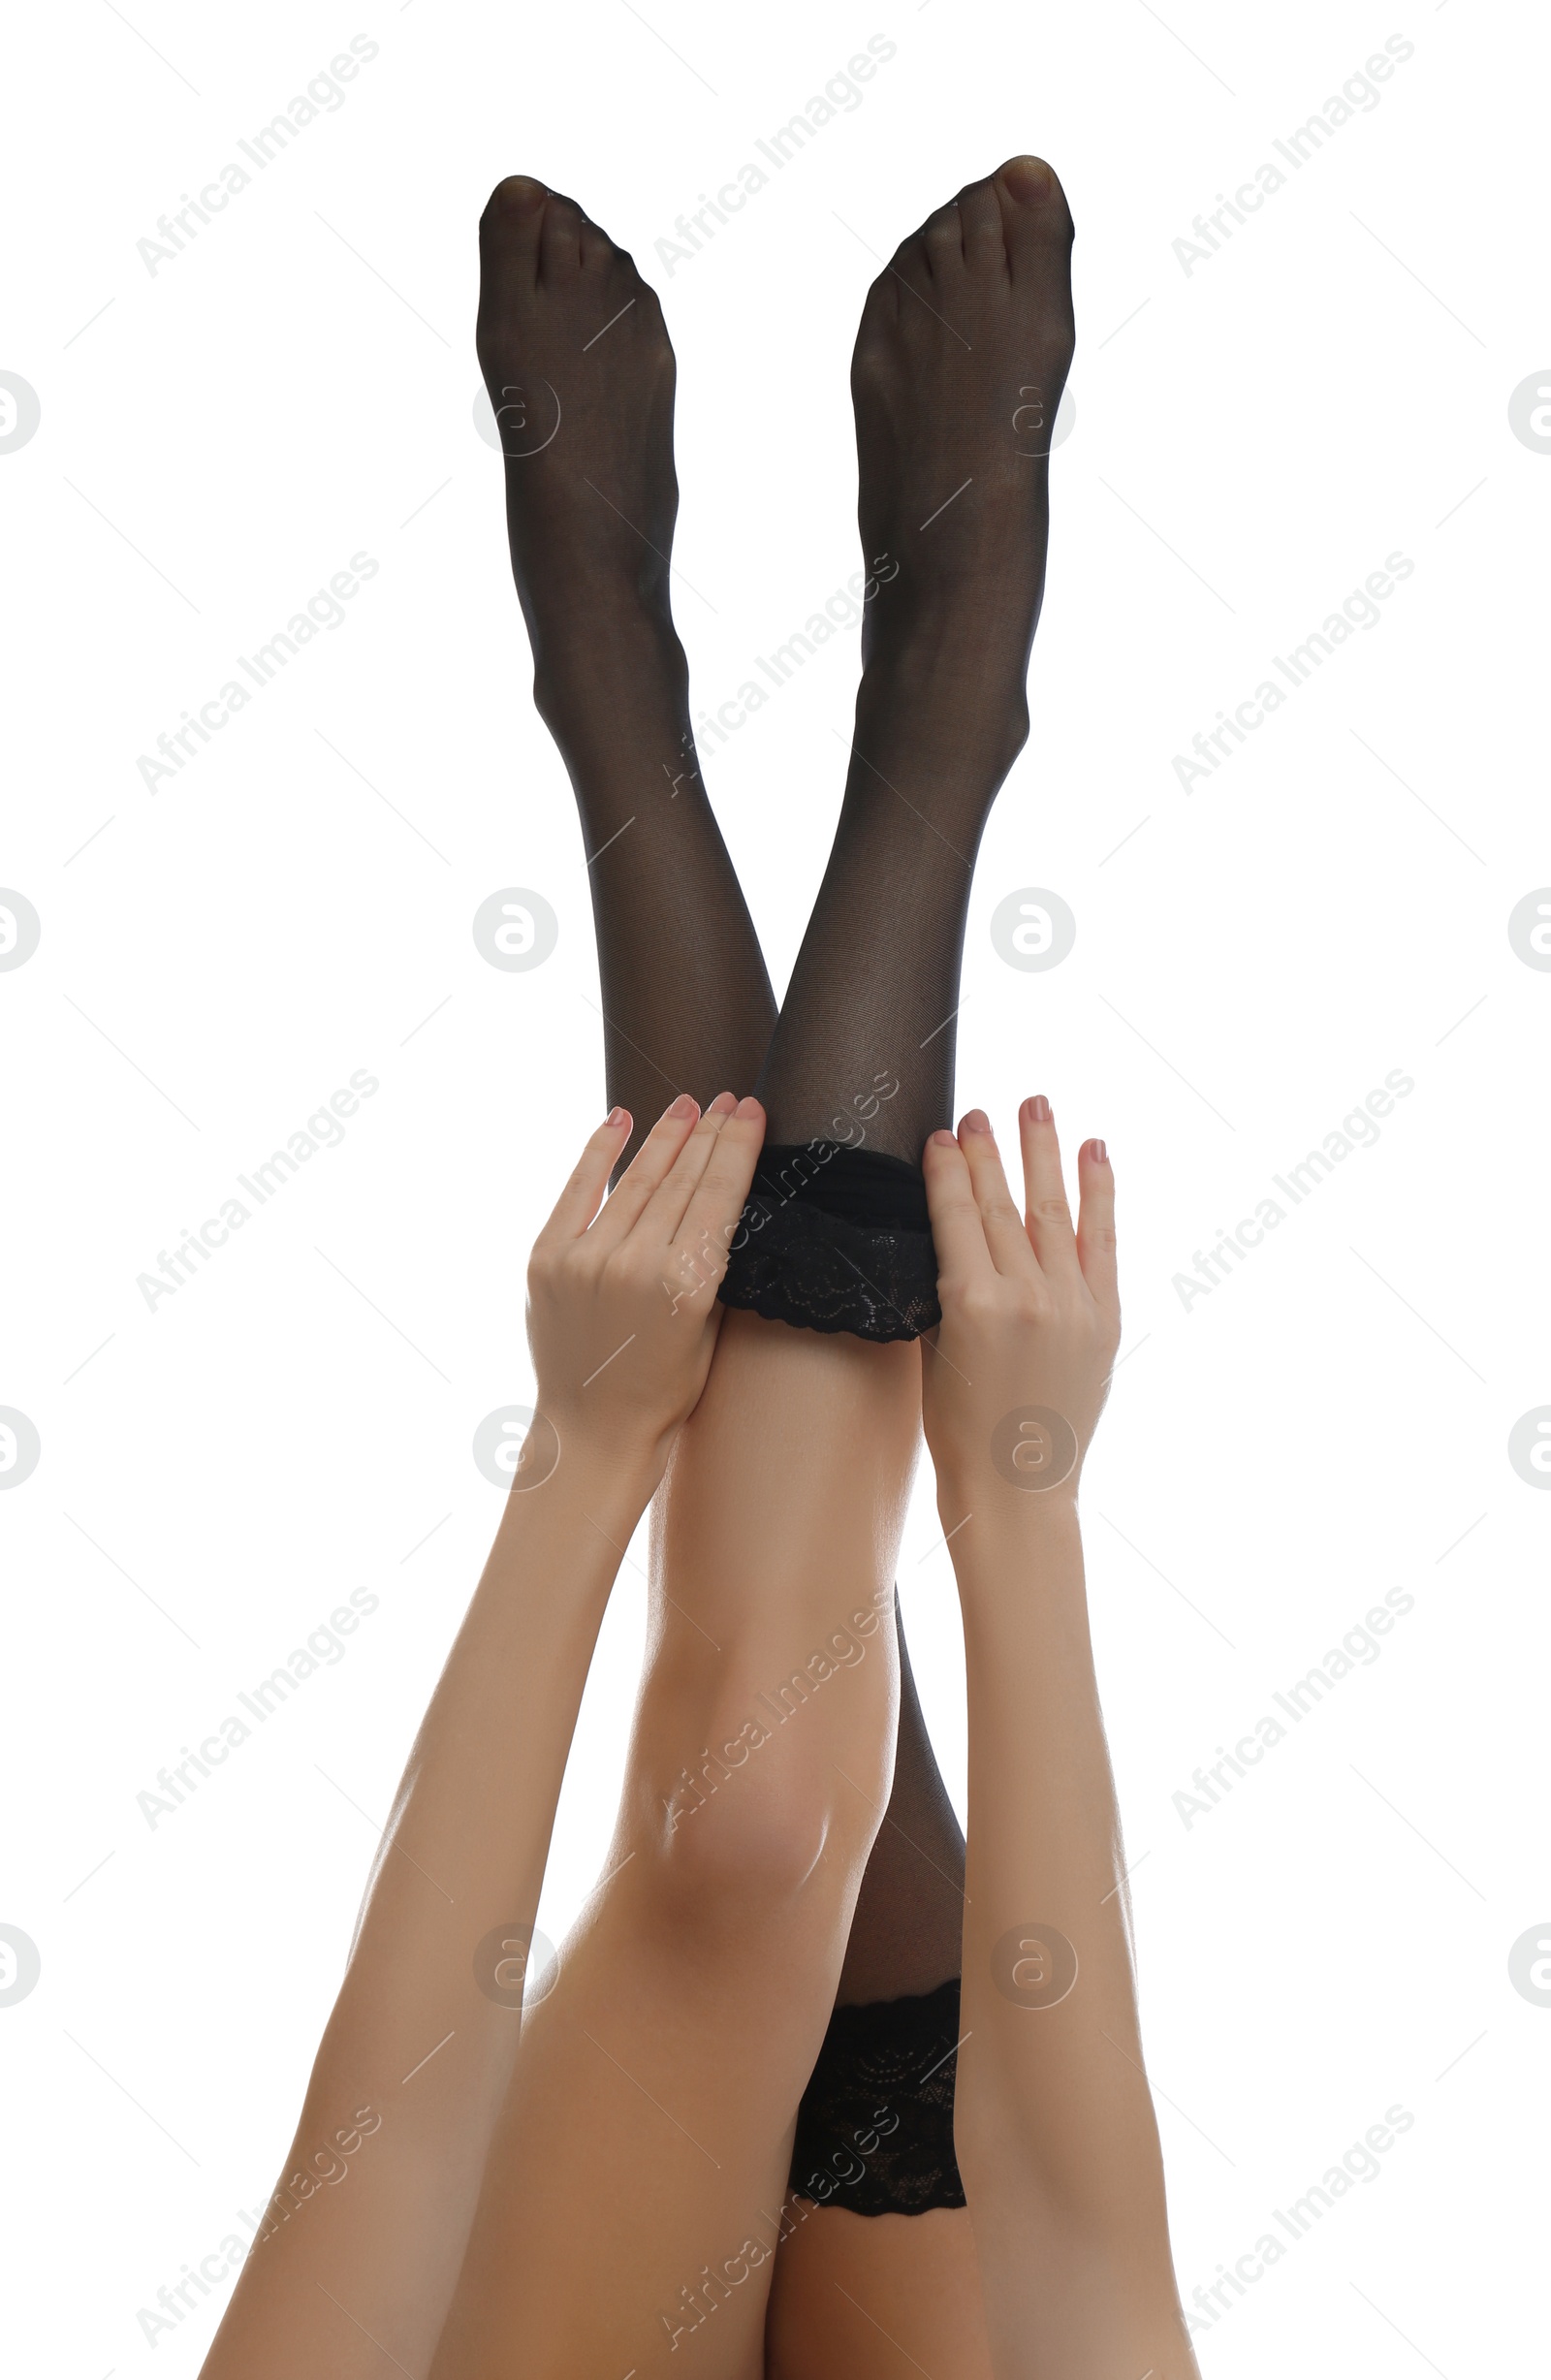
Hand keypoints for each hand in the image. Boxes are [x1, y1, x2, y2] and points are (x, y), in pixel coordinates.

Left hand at [523, 1091, 764, 1487]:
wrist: (591, 1432)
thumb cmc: (663, 1390)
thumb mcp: (709, 1329)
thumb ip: (710, 1263)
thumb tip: (718, 1194)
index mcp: (687, 1288)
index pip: (719, 1196)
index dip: (738, 1147)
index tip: (753, 1110)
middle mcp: (634, 1265)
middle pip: (680, 1180)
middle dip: (708, 1133)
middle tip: (729, 1098)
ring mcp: (584, 1260)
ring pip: (634, 1181)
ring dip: (664, 1137)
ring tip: (688, 1105)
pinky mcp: (546, 1261)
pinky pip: (577, 1192)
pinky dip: (598, 1153)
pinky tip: (620, 1119)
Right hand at [920, 1099, 1118, 1509]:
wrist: (1018, 1487)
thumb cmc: (960, 1431)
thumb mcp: (933, 1352)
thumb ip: (946, 1290)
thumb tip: (952, 1232)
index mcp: (970, 1304)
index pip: (957, 1215)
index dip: (948, 1169)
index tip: (942, 1134)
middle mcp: (1025, 1296)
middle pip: (1003, 1203)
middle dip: (990, 1151)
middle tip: (981, 1110)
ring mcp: (1071, 1304)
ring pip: (1053, 1210)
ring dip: (1045, 1152)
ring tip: (1038, 1103)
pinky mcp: (1105, 1319)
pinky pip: (1102, 1241)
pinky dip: (1100, 1193)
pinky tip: (1096, 1151)